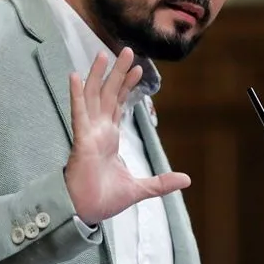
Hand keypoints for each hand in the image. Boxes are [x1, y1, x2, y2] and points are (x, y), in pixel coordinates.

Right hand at [64, 47, 190, 224]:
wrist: (86, 212)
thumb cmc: (104, 199)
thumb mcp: (140, 189)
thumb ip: (161, 182)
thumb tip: (186, 179)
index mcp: (110, 138)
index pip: (119, 105)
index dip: (127, 86)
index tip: (139, 70)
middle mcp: (99, 131)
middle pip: (108, 94)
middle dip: (118, 72)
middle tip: (128, 51)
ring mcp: (89, 133)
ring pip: (93, 96)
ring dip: (98, 75)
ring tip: (103, 53)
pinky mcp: (81, 140)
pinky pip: (78, 113)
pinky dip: (77, 94)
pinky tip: (76, 76)